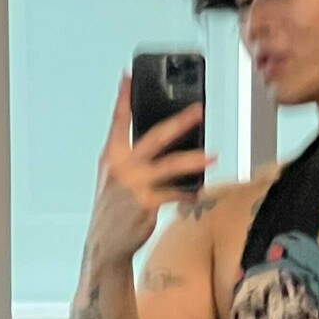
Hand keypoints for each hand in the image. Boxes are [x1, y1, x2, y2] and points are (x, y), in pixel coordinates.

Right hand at [87, 73, 216, 266]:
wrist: (106, 243)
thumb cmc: (114, 209)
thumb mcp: (116, 179)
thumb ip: (133, 160)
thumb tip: (164, 147)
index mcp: (111, 155)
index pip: (118, 120)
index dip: (123, 97)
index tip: (128, 75)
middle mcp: (122, 166)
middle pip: (156, 136)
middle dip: (180, 121)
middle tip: (199, 110)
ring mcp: (135, 184)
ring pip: (171, 165)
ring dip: (195, 159)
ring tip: (213, 156)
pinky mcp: (147, 203)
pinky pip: (175, 194)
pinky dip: (187, 193)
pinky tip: (196, 193)